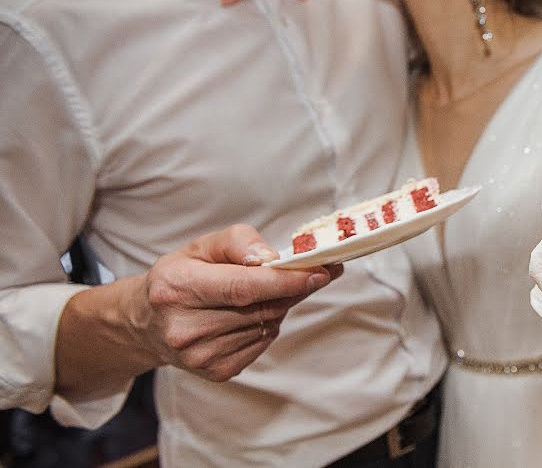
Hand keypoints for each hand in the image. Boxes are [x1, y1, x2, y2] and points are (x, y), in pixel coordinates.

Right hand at [130, 224, 341, 381]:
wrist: (148, 322)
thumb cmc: (181, 276)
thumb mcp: (202, 247)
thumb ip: (239, 242)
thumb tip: (270, 259)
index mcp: (176, 288)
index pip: (243, 287)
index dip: (286, 280)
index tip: (321, 272)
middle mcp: (185, 327)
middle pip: (261, 307)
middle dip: (293, 288)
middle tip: (312, 272)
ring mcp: (200, 355)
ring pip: (267, 325)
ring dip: (278, 305)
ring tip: (262, 293)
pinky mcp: (217, 371)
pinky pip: (262, 343)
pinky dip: (266, 325)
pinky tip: (247, 315)